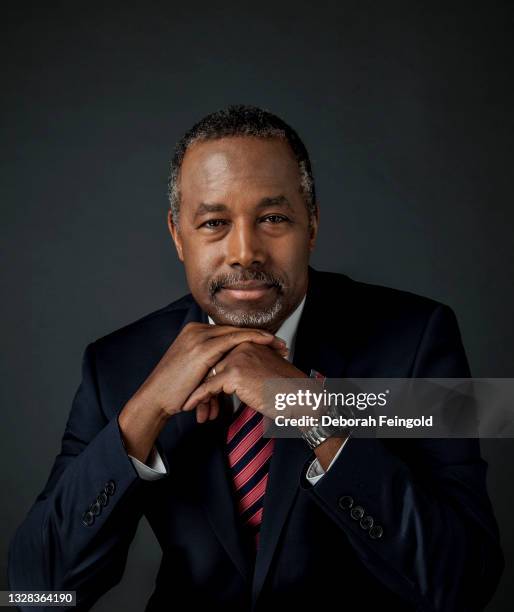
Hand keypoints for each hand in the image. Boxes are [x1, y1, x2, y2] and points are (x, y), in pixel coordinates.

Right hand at [127, 322, 287, 421]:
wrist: (154, 399)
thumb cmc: (173, 392)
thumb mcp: (194, 372)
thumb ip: (210, 366)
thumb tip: (227, 373)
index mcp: (194, 334)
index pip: (229, 332)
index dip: (251, 337)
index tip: (270, 344)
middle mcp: (196, 331)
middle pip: (236, 329)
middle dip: (261, 336)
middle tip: (281, 344)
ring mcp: (199, 337)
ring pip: (238, 332)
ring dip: (262, 337)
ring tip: (280, 346)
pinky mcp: (202, 347)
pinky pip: (234, 339)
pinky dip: (253, 338)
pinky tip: (267, 342)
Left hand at [181, 341, 307, 419]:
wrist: (299, 398)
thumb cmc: (286, 389)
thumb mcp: (263, 371)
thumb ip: (247, 367)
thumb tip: (230, 379)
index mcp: (248, 343)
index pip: (219, 355)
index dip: (208, 372)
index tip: (196, 384)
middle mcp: (241, 346)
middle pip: (211, 364)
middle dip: (201, 383)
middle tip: (192, 399)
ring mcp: (237, 357)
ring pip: (208, 374)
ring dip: (198, 392)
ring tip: (190, 405)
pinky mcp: (235, 373)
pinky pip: (209, 386)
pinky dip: (198, 397)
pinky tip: (189, 405)